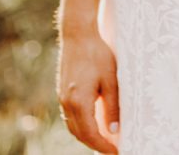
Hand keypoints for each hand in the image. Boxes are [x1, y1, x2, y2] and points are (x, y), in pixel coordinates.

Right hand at [57, 30, 119, 153]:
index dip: (103, 146)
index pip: (90, 134)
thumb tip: (114, 130)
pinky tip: (92, 123)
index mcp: (79, 101)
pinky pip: (69, 116)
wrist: (78, 35)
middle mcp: (67, 103)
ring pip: (73, 127)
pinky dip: (80, 125)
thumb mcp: (110, 80)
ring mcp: (62, 98)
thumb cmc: (97, 54)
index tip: (116, 152)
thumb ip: (112, 107)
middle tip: (111, 149)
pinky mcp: (62, 92)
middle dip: (94, 145)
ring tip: (103, 140)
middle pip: (79, 134)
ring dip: (86, 136)